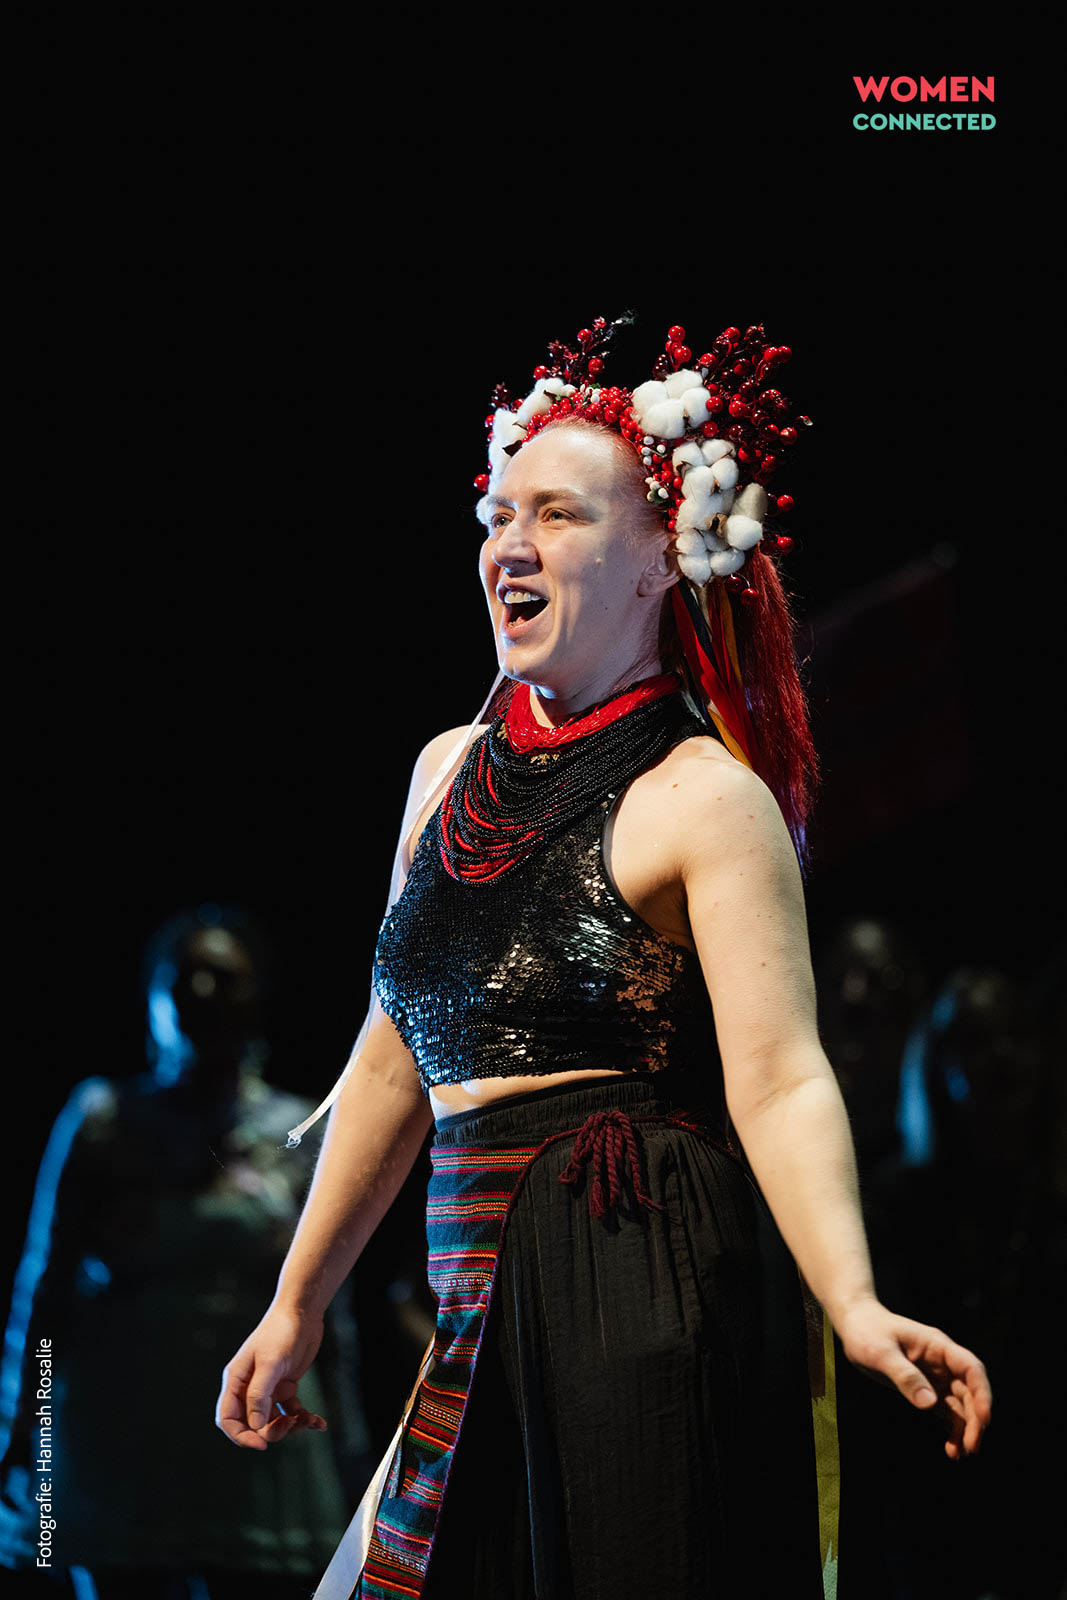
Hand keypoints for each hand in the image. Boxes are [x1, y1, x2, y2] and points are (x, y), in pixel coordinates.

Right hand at [215, 1304, 328, 1450]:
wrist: (303, 1311)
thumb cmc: (281, 1331)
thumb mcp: (270, 1363)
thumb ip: (259, 1395)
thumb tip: (255, 1427)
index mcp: (236, 1381)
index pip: (228, 1419)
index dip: (241, 1436)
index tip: (261, 1444)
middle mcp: (249, 1387)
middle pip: (253, 1424)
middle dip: (272, 1431)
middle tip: (291, 1424)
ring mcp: (269, 1388)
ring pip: (274, 1421)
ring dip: (291, 1427)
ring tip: (309, 1421)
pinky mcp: (286, 1386)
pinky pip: (291, 1411)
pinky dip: (304, 1418)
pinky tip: (319, 1422)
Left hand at [835, 1298, 991, 1459]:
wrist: (855, 1327)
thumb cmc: (867, 1332)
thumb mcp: (881, 1352)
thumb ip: (904, 1375)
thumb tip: (929, 1403)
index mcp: (937, 1346)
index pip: (971, 1369)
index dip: (982, 1393)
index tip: (984, 1419)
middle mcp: (943, 1363)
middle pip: (970, 1392)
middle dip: (974, 1420)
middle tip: (971, 1448)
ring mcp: (936, 1377)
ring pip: (961, 1405)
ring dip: (964, 1429)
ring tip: (958, 1454)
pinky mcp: (927, 1389)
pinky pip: (946, 1411)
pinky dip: (951, 1429)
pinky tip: (951, 1448)